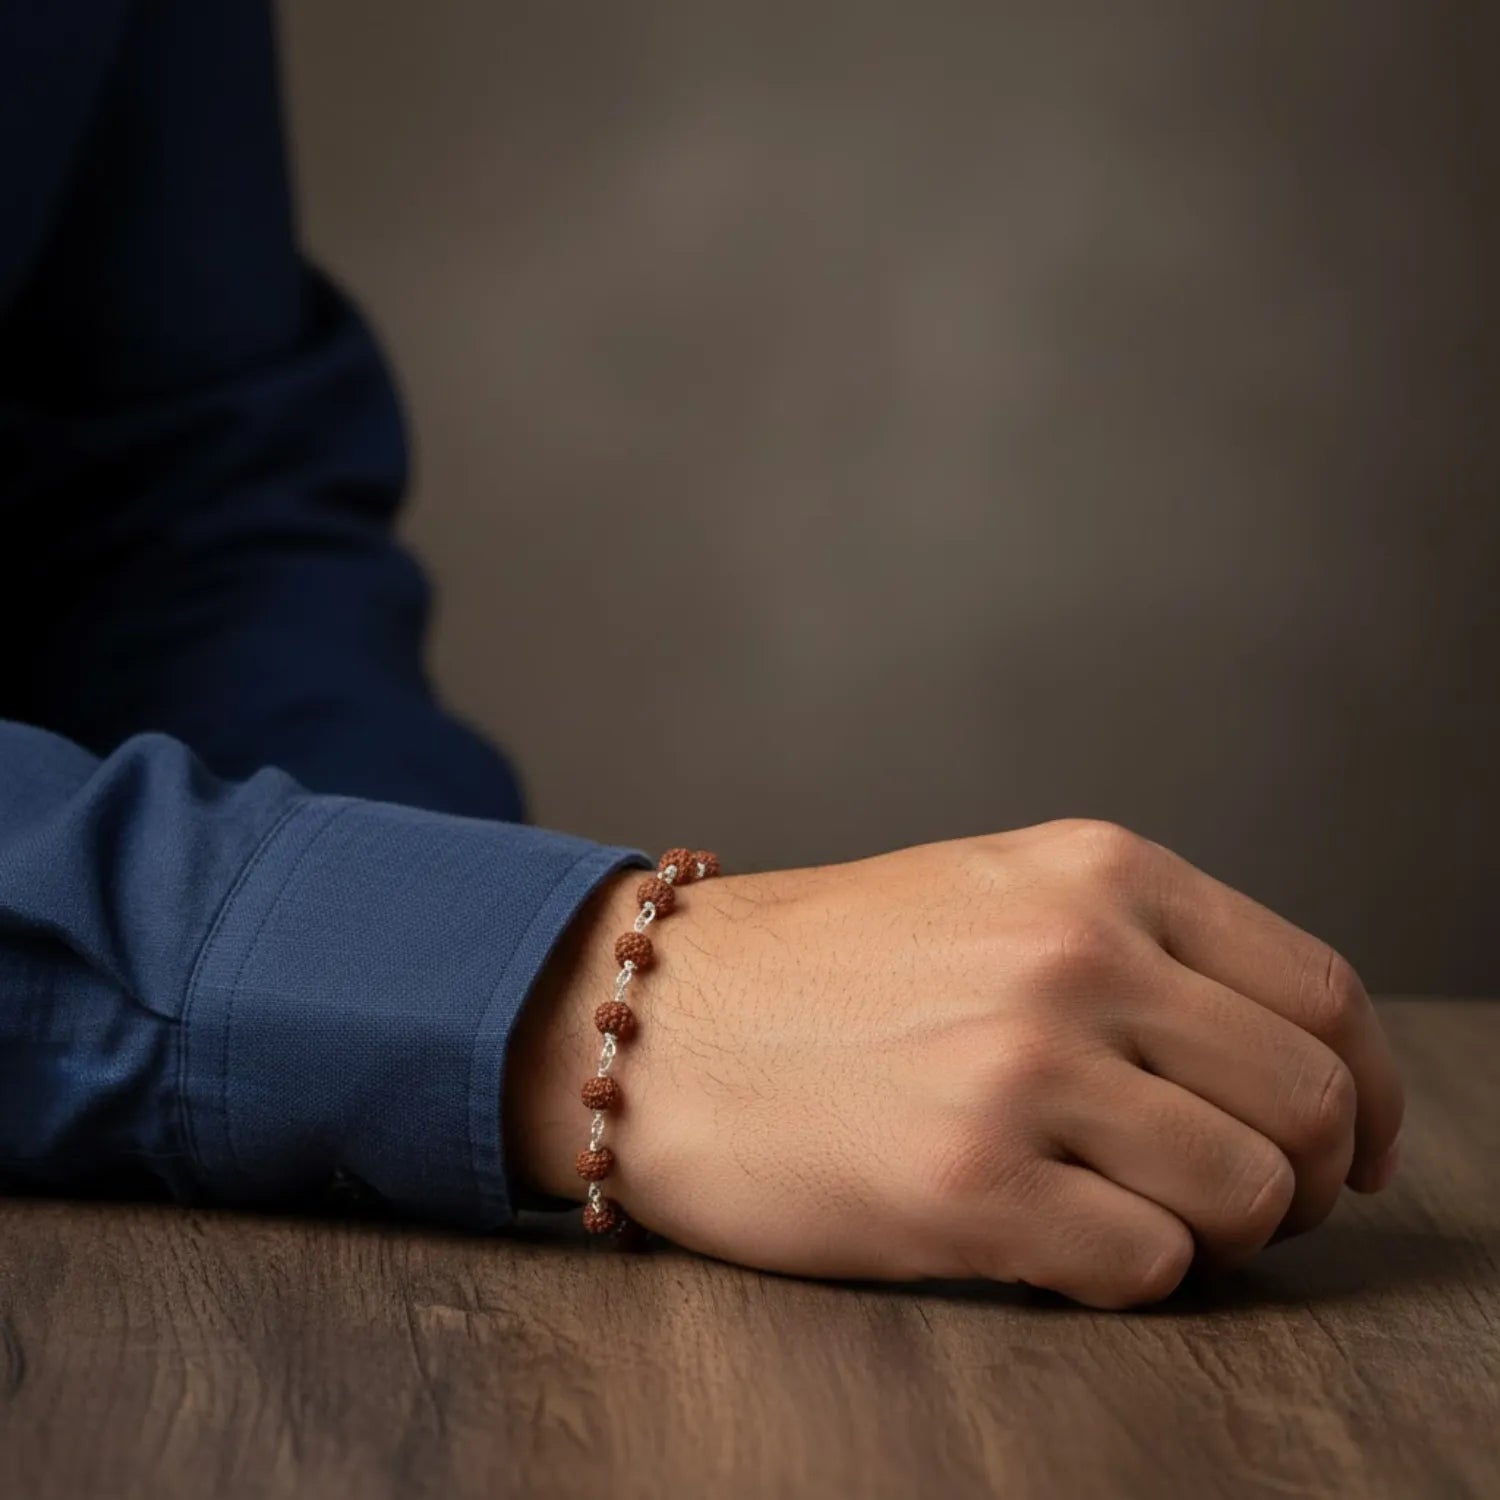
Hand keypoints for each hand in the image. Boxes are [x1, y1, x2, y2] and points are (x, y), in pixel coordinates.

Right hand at [508, 821, 1402, 1306]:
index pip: (1319, 991)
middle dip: (1306, 1179)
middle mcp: (1076, 955)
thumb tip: (1281, 1056)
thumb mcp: (995, 893)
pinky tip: (1057, 1242)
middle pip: (1307, 1100)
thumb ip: (1139, 945)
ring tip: (1142, 1220)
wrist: (661, 1019)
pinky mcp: (970, 1187)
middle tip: (1250, 1206)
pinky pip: (1148, 1268)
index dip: (1368, 1092)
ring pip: (1245, 1194)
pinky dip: (1129, 1274)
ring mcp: (1024, 1069)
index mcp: (1098, 871)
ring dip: (1219, 1234)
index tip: (1354, 1147)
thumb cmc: (824, 968)